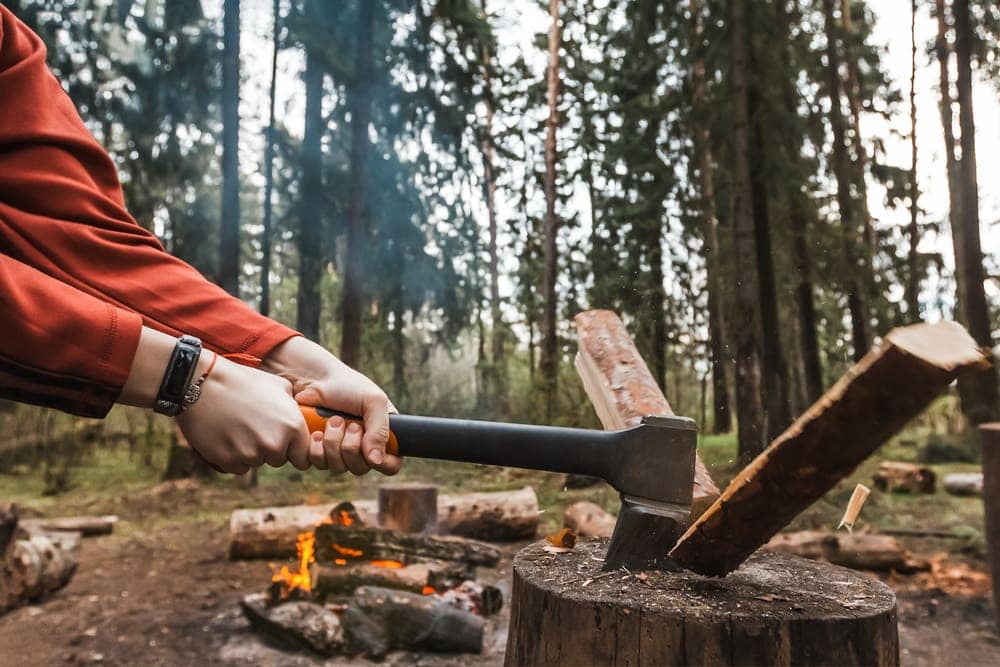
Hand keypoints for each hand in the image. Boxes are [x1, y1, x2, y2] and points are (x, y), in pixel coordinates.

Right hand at [175, 356, 311, 473]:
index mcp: (292, 426)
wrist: (204, 383)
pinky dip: (232, 456)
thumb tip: (303, 422)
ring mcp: (251, 454)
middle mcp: (275, 444)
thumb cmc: (243, 381)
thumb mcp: (279, 387)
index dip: (294, 450)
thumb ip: (294, 410)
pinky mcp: (228, 461)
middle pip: (279, 460)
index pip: (303, 457)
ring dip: (250, 451)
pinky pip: (237, 466)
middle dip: (271, 449)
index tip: (286, 444)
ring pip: (257, 462)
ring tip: (238, 426)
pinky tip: (225, 434)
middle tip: (255, 427)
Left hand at [262, 336, 401, 475]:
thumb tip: (376, 461)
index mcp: (381, 435)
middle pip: (362, 468)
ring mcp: (339, 451)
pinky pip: (320, 464)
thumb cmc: (347, 385)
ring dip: (334, 444)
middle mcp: (361, 447)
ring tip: (333, 421)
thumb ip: (380, 430)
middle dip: (352, 447)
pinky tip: (317, 432)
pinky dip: (317, 449)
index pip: (391, 464)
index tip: (373, 453)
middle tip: (350, 425)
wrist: (313, 379)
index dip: (385, 463)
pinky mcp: (319, 451)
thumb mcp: (373, 401)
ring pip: (339, 468)